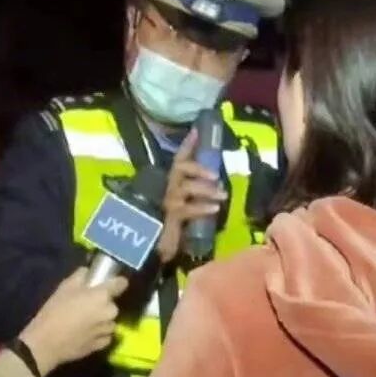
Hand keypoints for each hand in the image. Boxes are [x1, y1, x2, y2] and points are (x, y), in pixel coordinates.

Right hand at [17, 267, 127, 376]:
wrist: (46, 343)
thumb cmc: (55, 311)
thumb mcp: (65, 287)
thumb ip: (80, 275)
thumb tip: (88, 271)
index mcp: (102, 295)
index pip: (121, 283)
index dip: (116, 282)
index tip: (109, 283)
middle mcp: (110, 312)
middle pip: (112, 304)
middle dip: (102, 304)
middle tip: (86, 306)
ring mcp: (107, 330)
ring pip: (109, 321)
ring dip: (101, 320)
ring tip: (84, 322)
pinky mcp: (102, 345)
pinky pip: (105, 335)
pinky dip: (98, 333)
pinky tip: (85, 334)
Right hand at [157, 131, 227, 263]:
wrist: (153, 246)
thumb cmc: (171, 223)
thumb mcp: (186, 204)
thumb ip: (196, 192)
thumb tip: (216, 183)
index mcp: (172, 181)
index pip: (180, 158)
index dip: (188, 144)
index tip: (197, 131)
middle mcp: (168, 187)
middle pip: (181, 168)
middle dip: (198, 168)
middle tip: (216, 174)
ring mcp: (168, 201)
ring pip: (187, 188)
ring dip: (206, 189)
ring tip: (222, 194)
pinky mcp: (171, 217)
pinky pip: (189, 209)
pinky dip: (203, 207)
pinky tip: (214, 208)